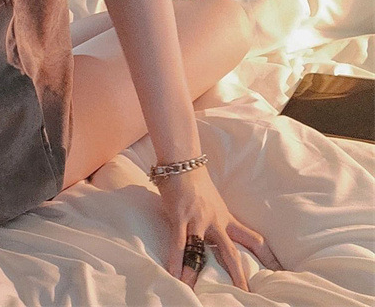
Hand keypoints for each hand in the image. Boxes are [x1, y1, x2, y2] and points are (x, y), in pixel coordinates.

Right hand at [157, 166, 283, 290]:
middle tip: (246, 295)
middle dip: (238, 276)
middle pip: (231, 253)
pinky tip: (175, 274)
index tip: (280, 272)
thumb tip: (218, 236)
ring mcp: (198, 220)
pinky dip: (176, 259)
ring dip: (198, 272)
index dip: (267, 257)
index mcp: (227, 218)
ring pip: (202, 251)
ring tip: (198, 291)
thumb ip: (218, 219)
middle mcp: (216, 222)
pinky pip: (179, 242)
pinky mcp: (180, 217)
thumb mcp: (214, 203)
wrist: (182, 162)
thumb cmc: (196, 182)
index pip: (254, 239)